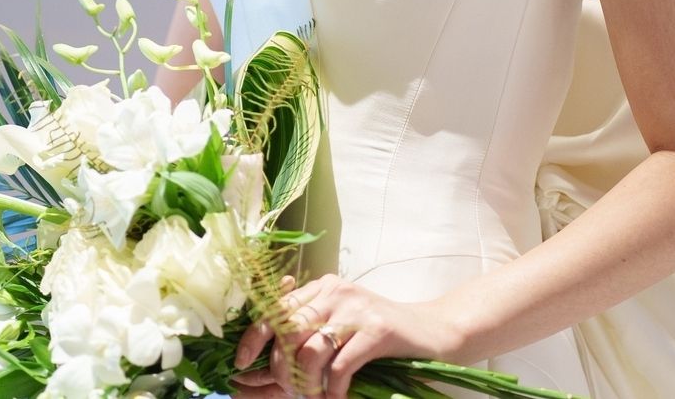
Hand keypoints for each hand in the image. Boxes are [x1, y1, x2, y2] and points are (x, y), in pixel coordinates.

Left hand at [232, 273, 465, 398]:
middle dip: (280, 370)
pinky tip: (339, 398)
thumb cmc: (382, 335)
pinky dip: (334, 390)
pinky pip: (340, 366)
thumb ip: (311, 332)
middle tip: (294, 393)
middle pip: (287, 331)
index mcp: (323, 287)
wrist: (433, 331)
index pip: (275, 308)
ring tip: (316, 398)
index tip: (241, 364)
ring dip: (306, 385)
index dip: (254, 337)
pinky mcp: (377, 329)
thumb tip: (267, 361)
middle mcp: (336, 292)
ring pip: (308, 351)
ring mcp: (356, 309)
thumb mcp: (342, 324)